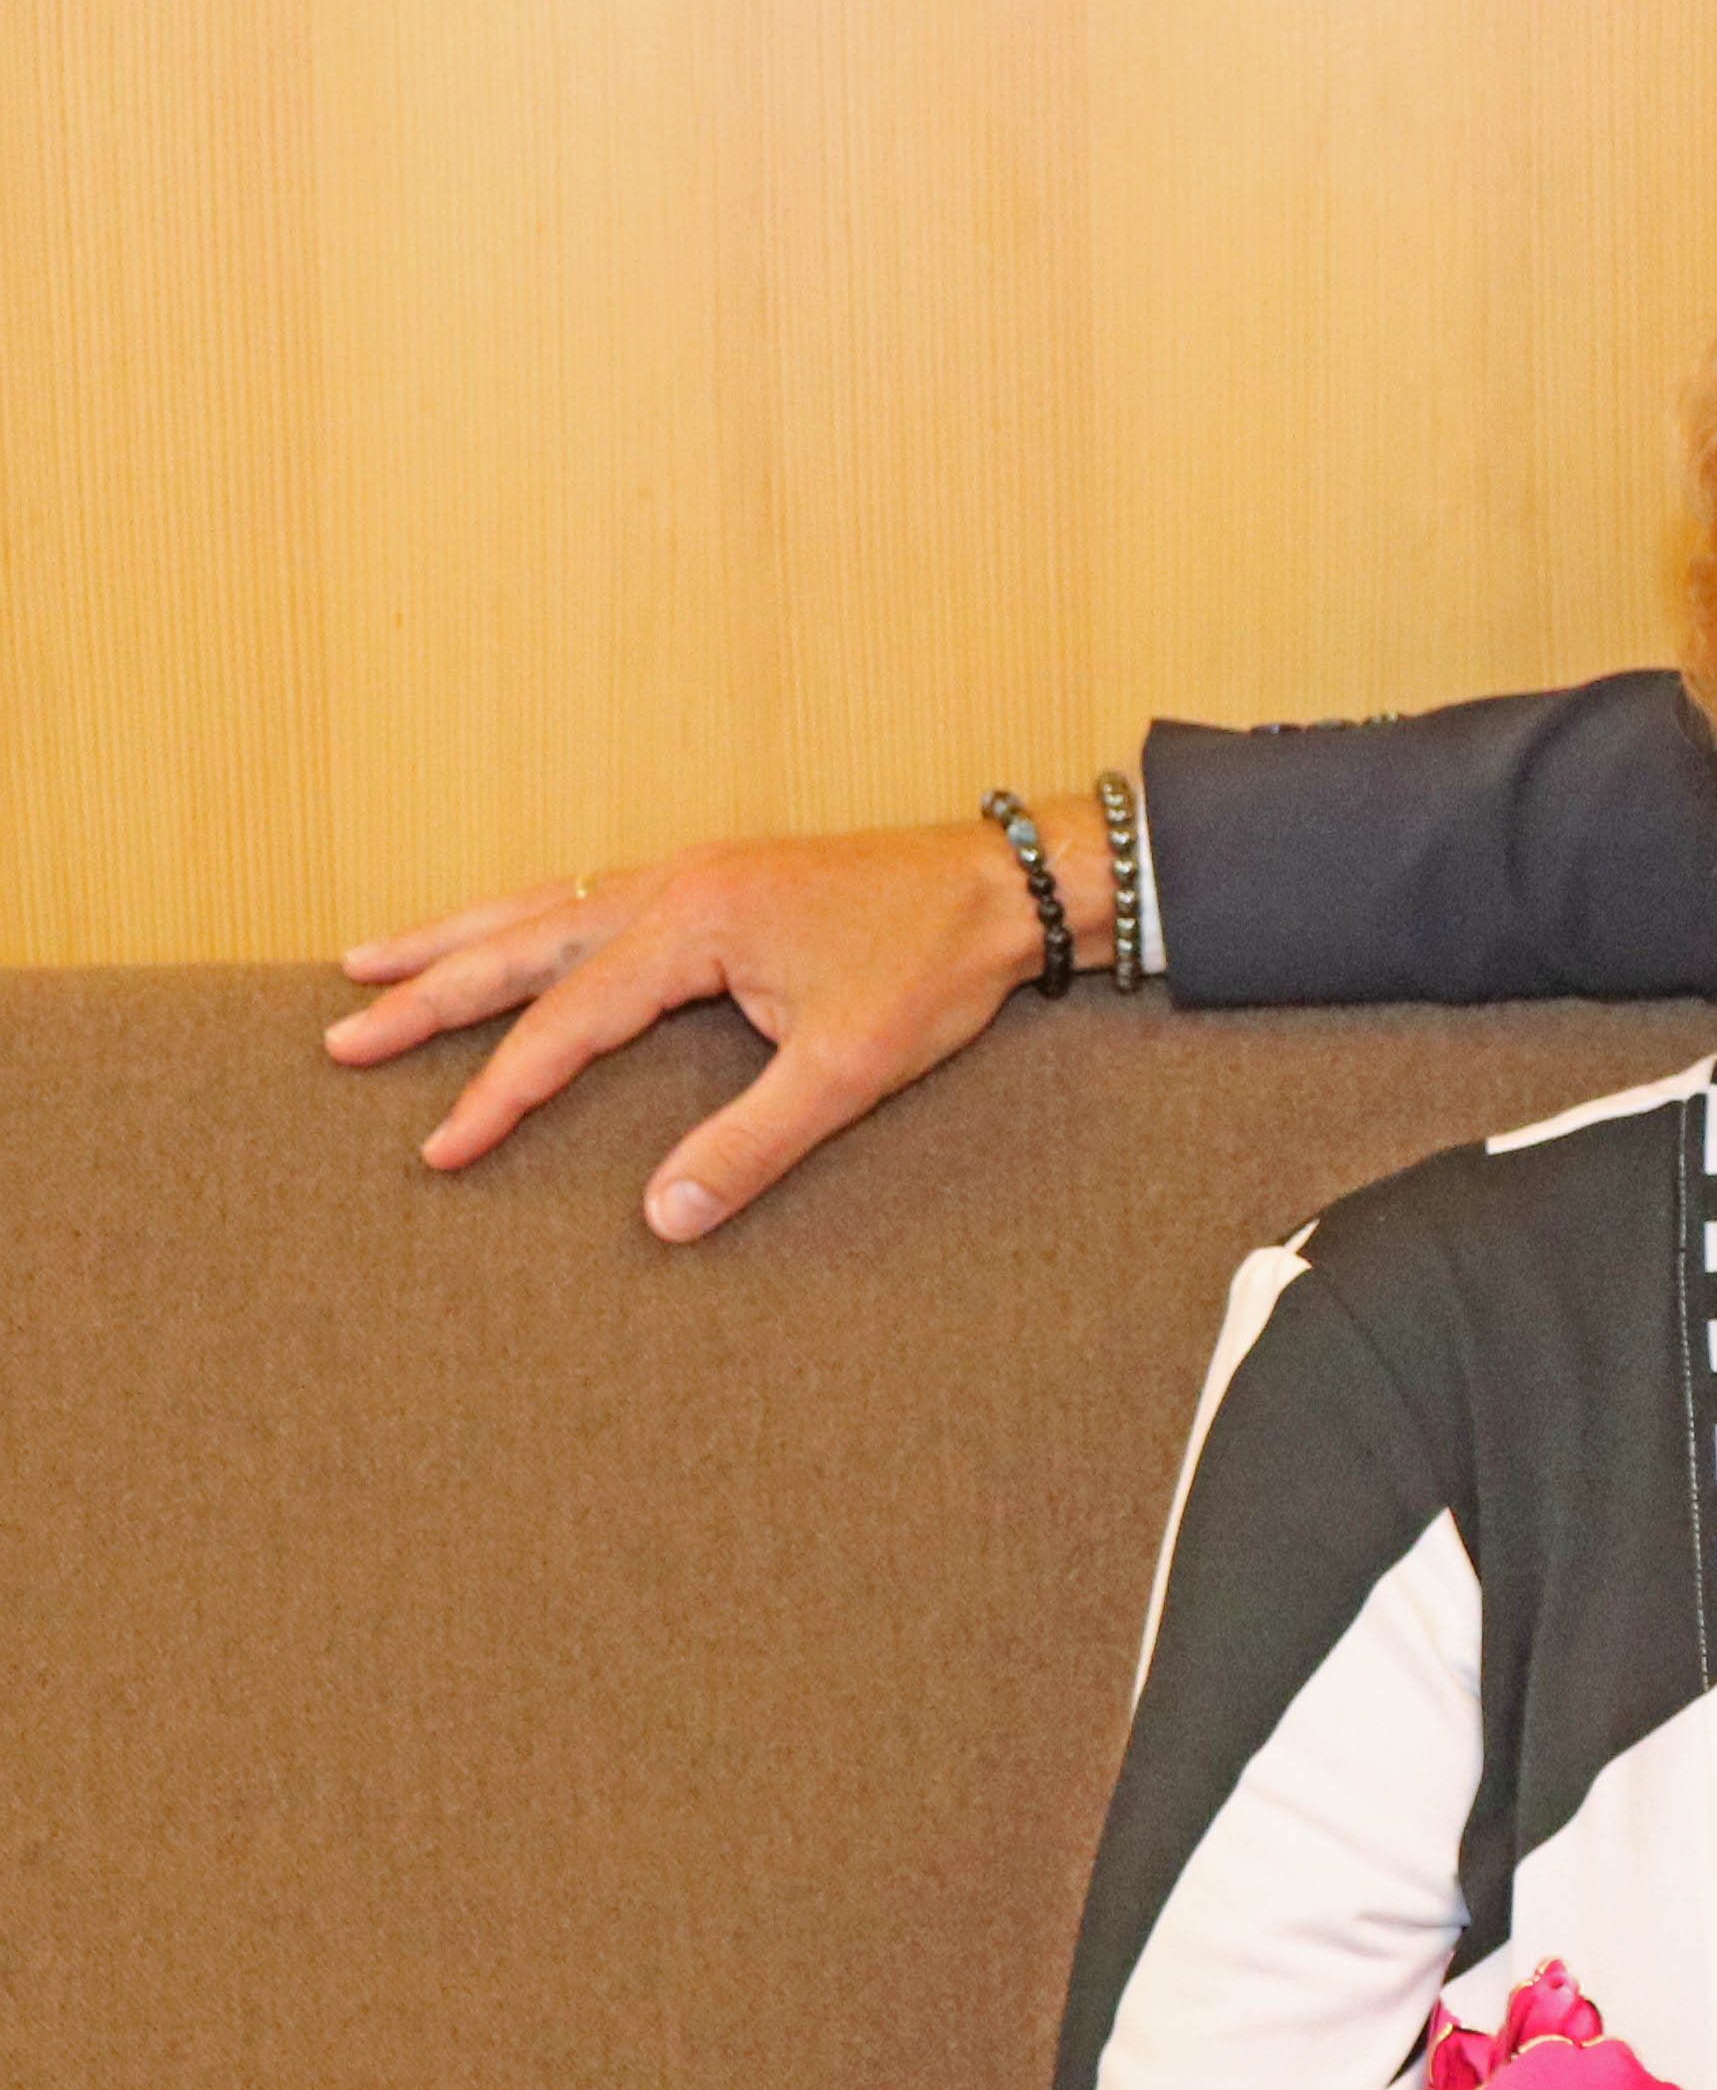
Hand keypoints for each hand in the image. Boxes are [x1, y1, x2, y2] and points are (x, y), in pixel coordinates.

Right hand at [324, 803, 1092, 1238]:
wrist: (1005, 885)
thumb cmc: (934, 968)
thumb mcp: (848, 1069)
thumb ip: (753, 1144)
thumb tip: (663, 1217)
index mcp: (693, 927)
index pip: (566, 1023)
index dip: (499, 1093)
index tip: (440, 1149)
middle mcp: (673, 885)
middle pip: (520, 944)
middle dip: (426, 994)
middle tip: (339, 1038)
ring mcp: (689, 872)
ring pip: (542, 906)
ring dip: (455, 938)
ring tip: (367, 961)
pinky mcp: (713, 876)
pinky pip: (587, 896)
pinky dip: (524, 918)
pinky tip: (502, 934)